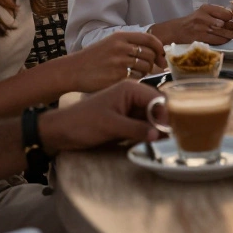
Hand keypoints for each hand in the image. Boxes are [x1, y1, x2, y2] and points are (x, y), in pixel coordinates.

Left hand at [38, 80, 164, 153]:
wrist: (61, 131)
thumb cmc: (83, 123)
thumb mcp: (111, 126)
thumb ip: (136, 129)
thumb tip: (159, 134)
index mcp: (130, 89)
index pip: (158, 99)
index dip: (166, 115)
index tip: (171, 132)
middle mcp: (133, 95)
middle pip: (158, 108)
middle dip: (164, 122)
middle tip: (171, 139)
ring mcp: (130, 108)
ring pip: (152, 118)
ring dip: (156, 130)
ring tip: (164, 143)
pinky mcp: (127, 119)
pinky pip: (143, 125)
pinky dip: (148, 133)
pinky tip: (152, 143)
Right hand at [63, 31, 165, 91]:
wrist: (73, 70)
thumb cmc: (93, 58)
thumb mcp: (110, 43)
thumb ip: (130, 45)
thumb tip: (154, 52)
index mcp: (120, 37)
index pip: (150, 39)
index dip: (159, 48)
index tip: (161, 56)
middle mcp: (121, 48)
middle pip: (150, 55)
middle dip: (153, 63)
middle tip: (149, 68)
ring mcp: (119, 62)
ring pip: (145, 67)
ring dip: (145, 72)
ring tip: (136, 73)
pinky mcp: (117, 77)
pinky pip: (137, 78)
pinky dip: (137, 80)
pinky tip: (128, 79)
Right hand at [153, 4, 232, 44]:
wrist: (178, 30)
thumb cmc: (193, 21)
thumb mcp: (203, 12)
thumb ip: (216, 13)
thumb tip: (232, 17)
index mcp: (206, 8)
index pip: (225, 13)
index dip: (231, 18)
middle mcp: (204, 16)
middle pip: (224, 23)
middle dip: (231, 28)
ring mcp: (202, 28)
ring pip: (221, 32)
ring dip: (229, 35)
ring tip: (232, 36)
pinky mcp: (201, 38)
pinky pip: (216, 40)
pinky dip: (223, 41)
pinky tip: (225, 40)